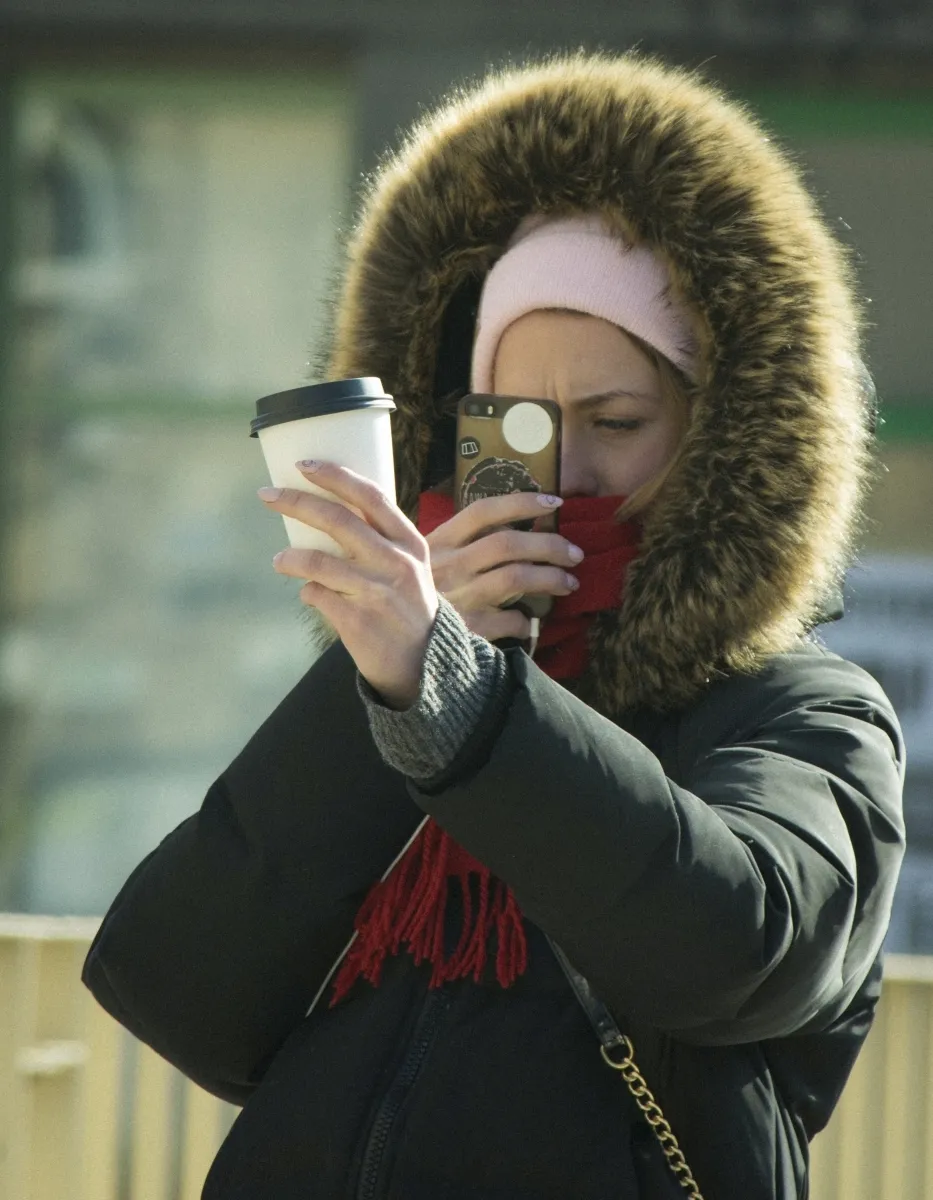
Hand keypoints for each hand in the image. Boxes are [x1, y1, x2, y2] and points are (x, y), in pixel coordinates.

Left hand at [260, 462, 437, 708]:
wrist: (425, 660)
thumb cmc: (410, 604)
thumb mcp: (409, 564)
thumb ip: (380, 539)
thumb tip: (326, 512)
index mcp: (409, 541)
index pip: (370, 496)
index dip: (335, 476)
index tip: (303, 465)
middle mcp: (395, 562)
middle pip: (337, 521)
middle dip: (296, 502)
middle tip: (268, 495)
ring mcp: (375, 591)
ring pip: (317, 562)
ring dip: (290, 558)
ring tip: (279, 560)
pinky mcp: (356, 620)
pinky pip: (316, 595)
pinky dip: (307, 592)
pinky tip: (311, 594)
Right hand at [426, 492, 582, 641]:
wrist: (395, 638)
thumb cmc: (412, 596)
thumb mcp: (423, 561)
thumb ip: (456, 544)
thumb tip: (505, 527)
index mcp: (438, 542)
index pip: (483, 511)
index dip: (522, 502)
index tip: (554, 502)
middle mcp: (449, 565)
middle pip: (508, 543)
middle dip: (550, 545)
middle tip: (575, 553)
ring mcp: (458, 597)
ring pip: (517, 578)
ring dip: (551, 578)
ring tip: (570, 583)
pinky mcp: (468, 629)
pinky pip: (510, 620)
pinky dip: (526, 621)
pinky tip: (529, 622)